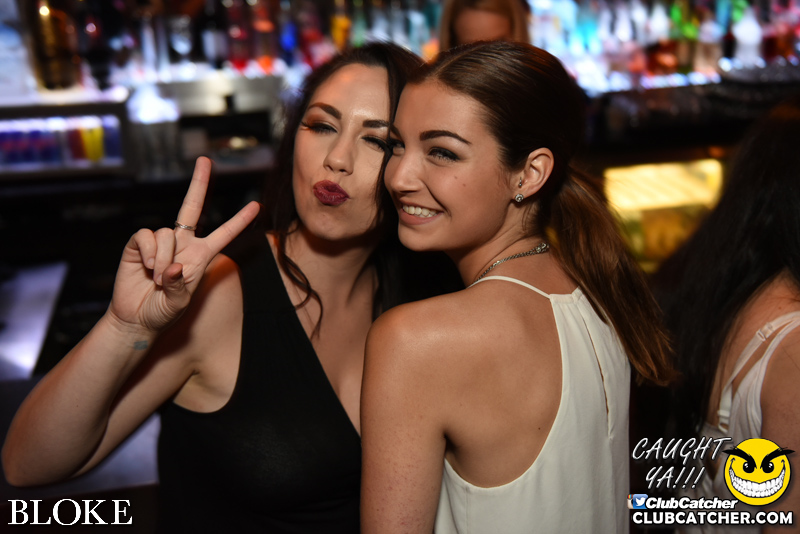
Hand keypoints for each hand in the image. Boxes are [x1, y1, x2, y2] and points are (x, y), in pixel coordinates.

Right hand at [108, 157, 259, 332]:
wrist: (135, 318)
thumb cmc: (162, 311)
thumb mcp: (178, 303)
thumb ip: (179, 287)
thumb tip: (173, 267)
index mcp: (200, 256)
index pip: (223, 234)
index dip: (239, 221)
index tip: (256, 206)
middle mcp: (182, 244)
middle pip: (191, 206)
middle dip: (199, 183)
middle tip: (205, 159)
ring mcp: (160, 243)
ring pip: (166, 233)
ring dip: (162, 258)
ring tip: (158, 278)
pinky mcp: (138, 244)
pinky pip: (146, 235)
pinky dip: (148, 252)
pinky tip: (146, 267)